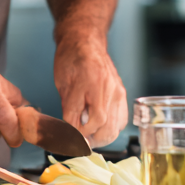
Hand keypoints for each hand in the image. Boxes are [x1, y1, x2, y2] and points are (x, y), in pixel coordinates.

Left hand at [53, 31, 127, 147]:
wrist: (85, 41)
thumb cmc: (70, 58)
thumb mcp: (62, 82)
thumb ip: (68, 107)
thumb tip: (69, 132)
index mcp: (92, 81)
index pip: (92, 118)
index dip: (81, 133)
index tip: (70, 140)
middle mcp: (109, 87)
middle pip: (107, 126)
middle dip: (91, 139)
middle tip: (77, 142)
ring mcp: (118, 91)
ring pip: (115, 127)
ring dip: (100, 137)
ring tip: (86, 137)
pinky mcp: (122, 94)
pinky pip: (121, 120)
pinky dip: (110, 129)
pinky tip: (98, 128)